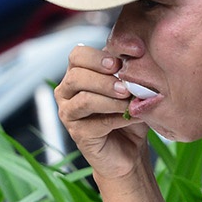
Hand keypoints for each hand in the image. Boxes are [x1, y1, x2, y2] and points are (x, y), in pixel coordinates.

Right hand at [54, 46, 150, 181]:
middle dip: (105, 80)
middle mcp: (66, 91)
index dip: (97, 56)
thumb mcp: (129, 85)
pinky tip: (133, 117)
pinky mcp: (77, 134)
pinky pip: (96, 123)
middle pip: (77, 76)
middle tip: (126, 87)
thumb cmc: (128, 112)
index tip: (120, 62)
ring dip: (111, 99)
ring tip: (130, 102)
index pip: (77, 54)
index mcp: (77, 73)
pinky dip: (118, 118)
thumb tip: (135, 51)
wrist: (130, 149)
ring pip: (84, 100)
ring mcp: (68, 114)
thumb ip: (126, 69)